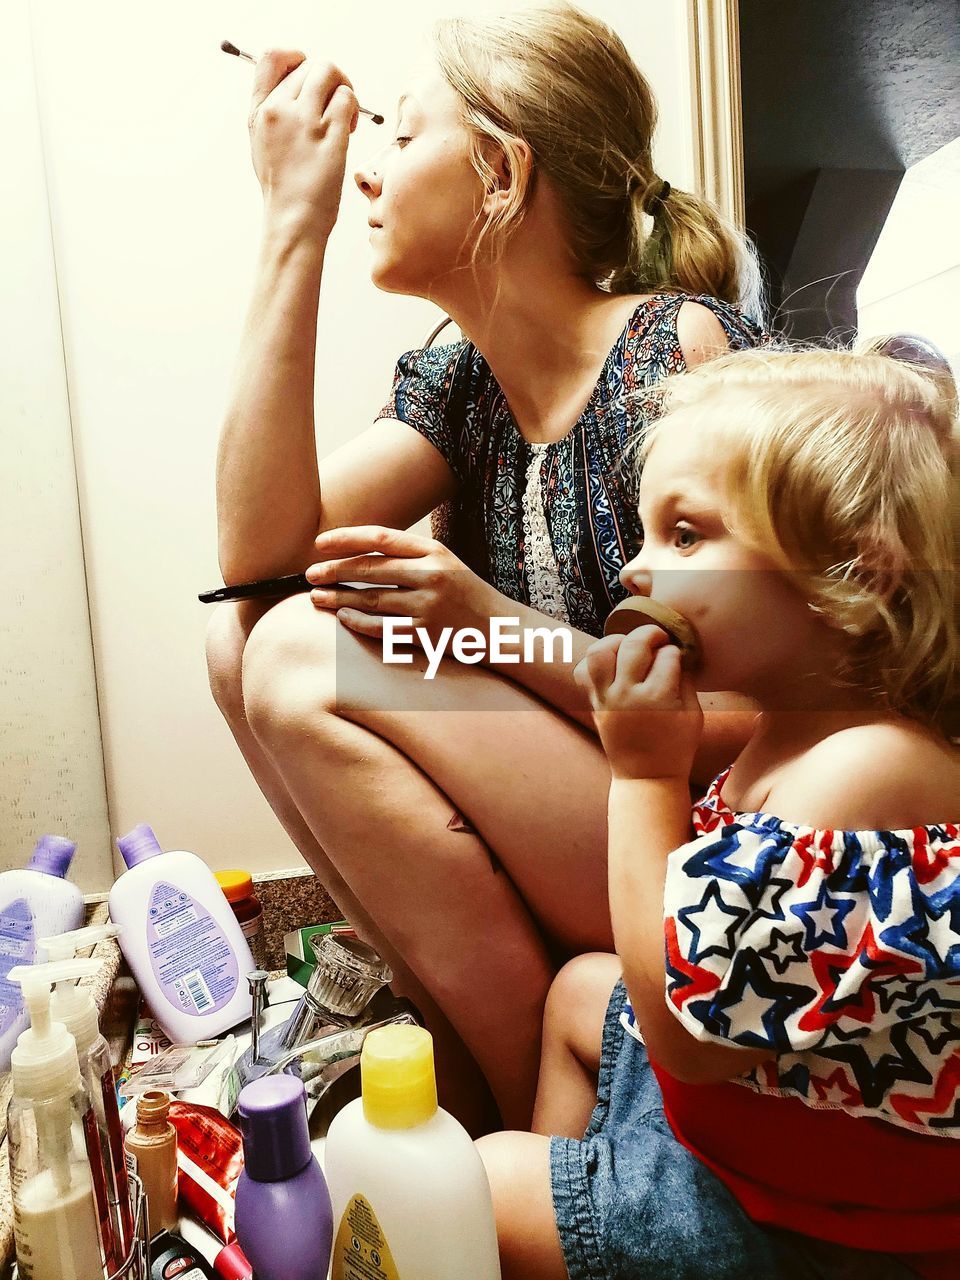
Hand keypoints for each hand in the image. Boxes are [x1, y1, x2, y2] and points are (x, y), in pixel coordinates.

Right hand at [248, 51, 358, 237]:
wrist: (293, 221)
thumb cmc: (284, 189)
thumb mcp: (263, 144)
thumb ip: (275, 112)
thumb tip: (297, 86)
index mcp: (259, 111)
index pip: (272, 57)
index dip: (296, 57)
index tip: (310, 76)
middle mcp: (278, 111)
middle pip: (309, 65)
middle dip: (329, 80)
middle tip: (335, 107)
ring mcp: (304, 122)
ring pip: (330, 73)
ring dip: (344, 88)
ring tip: (345, 117)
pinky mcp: (329, 135)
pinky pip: (347, 98)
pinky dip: (354, 107)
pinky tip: (351, 128)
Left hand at [306, 526, 493, 643]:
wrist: (498, 627)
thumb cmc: (463, 592)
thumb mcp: (443, 562)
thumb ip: (407, 554)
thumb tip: (357, 550)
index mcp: (433, 551)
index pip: (379, 539)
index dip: (345, 539)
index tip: (319, 544)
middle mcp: (430, 574)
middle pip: (370, 569)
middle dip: (334, 570)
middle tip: (309, 574)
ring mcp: (429, 604)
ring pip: (372, 599)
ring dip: (339, 597)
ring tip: (316, 596)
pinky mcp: (427, 632)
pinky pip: (383, 627)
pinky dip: (359, 622)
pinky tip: (342, 617)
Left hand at [574, 627, 702, 780]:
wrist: (646, 777)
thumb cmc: (676, 747)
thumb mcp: (693, 714)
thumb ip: (687, 680)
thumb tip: (678, 652)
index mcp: (659, 698)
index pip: (667, 655)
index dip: (675, 652)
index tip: (677, 658)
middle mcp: (629, 695)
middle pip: (633, 645)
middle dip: (650, 633)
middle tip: (658, 639)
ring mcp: (607, 698)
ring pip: (599, 652)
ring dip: (616, 640)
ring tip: (629, 645)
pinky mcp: (594, 704)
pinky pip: (582, 673)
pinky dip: (593, 662)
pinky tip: (612, 663)